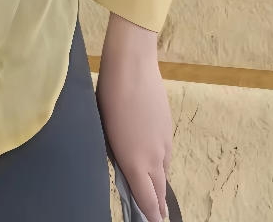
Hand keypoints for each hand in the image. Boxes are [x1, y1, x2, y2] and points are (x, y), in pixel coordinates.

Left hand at [96, 12, 171, 221]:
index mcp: (134, 161)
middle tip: (156, 217)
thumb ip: (115, 153)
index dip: (150, 215)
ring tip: (155, 196)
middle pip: (158, 190)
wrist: (132, 66)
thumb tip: (121, 163)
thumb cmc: (109, 95)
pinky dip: (160, 165)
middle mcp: (153, 157)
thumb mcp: (105, 128)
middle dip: (157, 206)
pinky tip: (154, 163)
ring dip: (158, 184)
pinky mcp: (167, 128)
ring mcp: (163, 142)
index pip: (146, 199)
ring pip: (163, 172)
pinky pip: (165, 155)